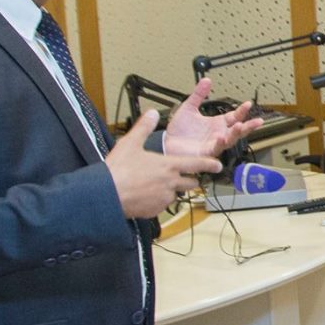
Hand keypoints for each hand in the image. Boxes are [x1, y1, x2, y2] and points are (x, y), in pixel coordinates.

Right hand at [106, 110, 221, 218]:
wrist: (106, 195)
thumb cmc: (118, 170)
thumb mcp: (130, 143)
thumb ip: (144, 128)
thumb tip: (151, 113)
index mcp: (168, 165)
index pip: (197, 164)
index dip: (209, 164)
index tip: (218, 165)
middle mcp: (171, 183)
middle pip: (191, 183)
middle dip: (190, 180)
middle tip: (181, 176)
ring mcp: (164, 198)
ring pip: (176, 195)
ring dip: (171, 190)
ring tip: (154, 185)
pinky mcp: (155, 210)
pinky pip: (162, 205)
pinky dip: (157, 201)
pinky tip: (144, 194)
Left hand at [164, 78, 265, 159]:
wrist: (166, 143)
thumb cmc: (178, 130)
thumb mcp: (188, 108)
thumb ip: (198, 95)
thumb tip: (206, 80)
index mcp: (216, 123)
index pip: (234, 116)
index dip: (241, 111)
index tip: (247, 104)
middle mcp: (218, 134)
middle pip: (238, 130)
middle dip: (249, 126)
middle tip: (258, 121)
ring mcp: (214, 143)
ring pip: (231, 140)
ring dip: (237, 133)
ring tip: (241, 126)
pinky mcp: (206, 152)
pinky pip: (216, 148)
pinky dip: (220, 143)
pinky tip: (221, 136)